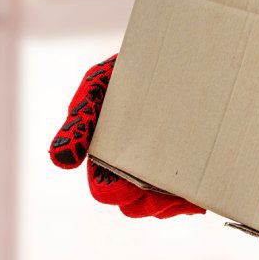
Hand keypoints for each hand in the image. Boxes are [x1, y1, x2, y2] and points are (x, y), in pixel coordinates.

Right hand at [49, 55, 203, 218]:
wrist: (181, 51)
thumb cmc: (133, 67)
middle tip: (164, 187)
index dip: (114, 191)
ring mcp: (163, 172)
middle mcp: (132, 168)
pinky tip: (200, 188)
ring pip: (163, 208)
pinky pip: (192, 199)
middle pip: (135, 206)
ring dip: (172, 203)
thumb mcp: (100, 83)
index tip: (128, 183)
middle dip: (148, 202)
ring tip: (185, 187)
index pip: (105, 190)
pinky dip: (195, 197)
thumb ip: (79, 118)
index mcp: (106, 154)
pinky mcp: (192, 171)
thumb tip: (58, 160)